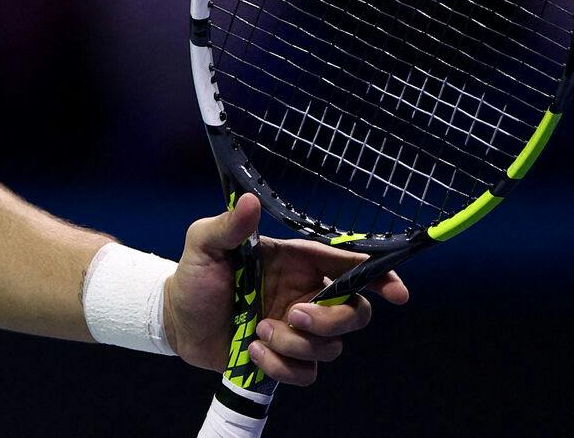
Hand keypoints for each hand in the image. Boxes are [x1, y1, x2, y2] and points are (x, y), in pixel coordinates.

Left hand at [163, 193, 409, 385]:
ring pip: (331, 347)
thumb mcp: (204, 244)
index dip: (380, 277)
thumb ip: (228, 225)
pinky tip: (251, 350)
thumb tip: (248, 200)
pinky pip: (307, 374)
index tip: (397, 292)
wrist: (176, 321)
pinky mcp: (287, 357)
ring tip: (256, 331)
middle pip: (354, 313)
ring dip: (294, 344)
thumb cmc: (194, 277)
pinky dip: (281, 367)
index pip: (349, 266)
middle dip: (331, 320)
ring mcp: (298, 329)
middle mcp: (305, 295)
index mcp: (296, 262)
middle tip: (294, 315)